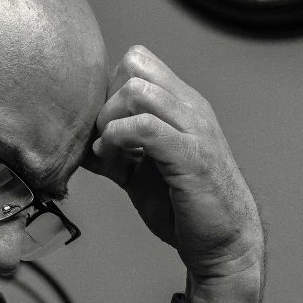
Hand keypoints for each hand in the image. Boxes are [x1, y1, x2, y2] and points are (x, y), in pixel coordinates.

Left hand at [84, 46, 264, 302]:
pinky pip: (145, 127)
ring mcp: (193, 129)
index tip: (103, 128)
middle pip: (134, 66)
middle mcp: (190, 108)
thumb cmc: (185, 206)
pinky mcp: (191, 156)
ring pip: (136, 91)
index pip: (138, 61)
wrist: (225, 242)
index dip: (109, 88)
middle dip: (106, 100)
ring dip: (109, 120)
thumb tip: (77, 145)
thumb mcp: (142, 171)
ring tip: (108, 153)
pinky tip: (114, 163)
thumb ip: (115, 151)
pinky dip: (117, 140)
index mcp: (182, 104)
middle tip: (103, 140)